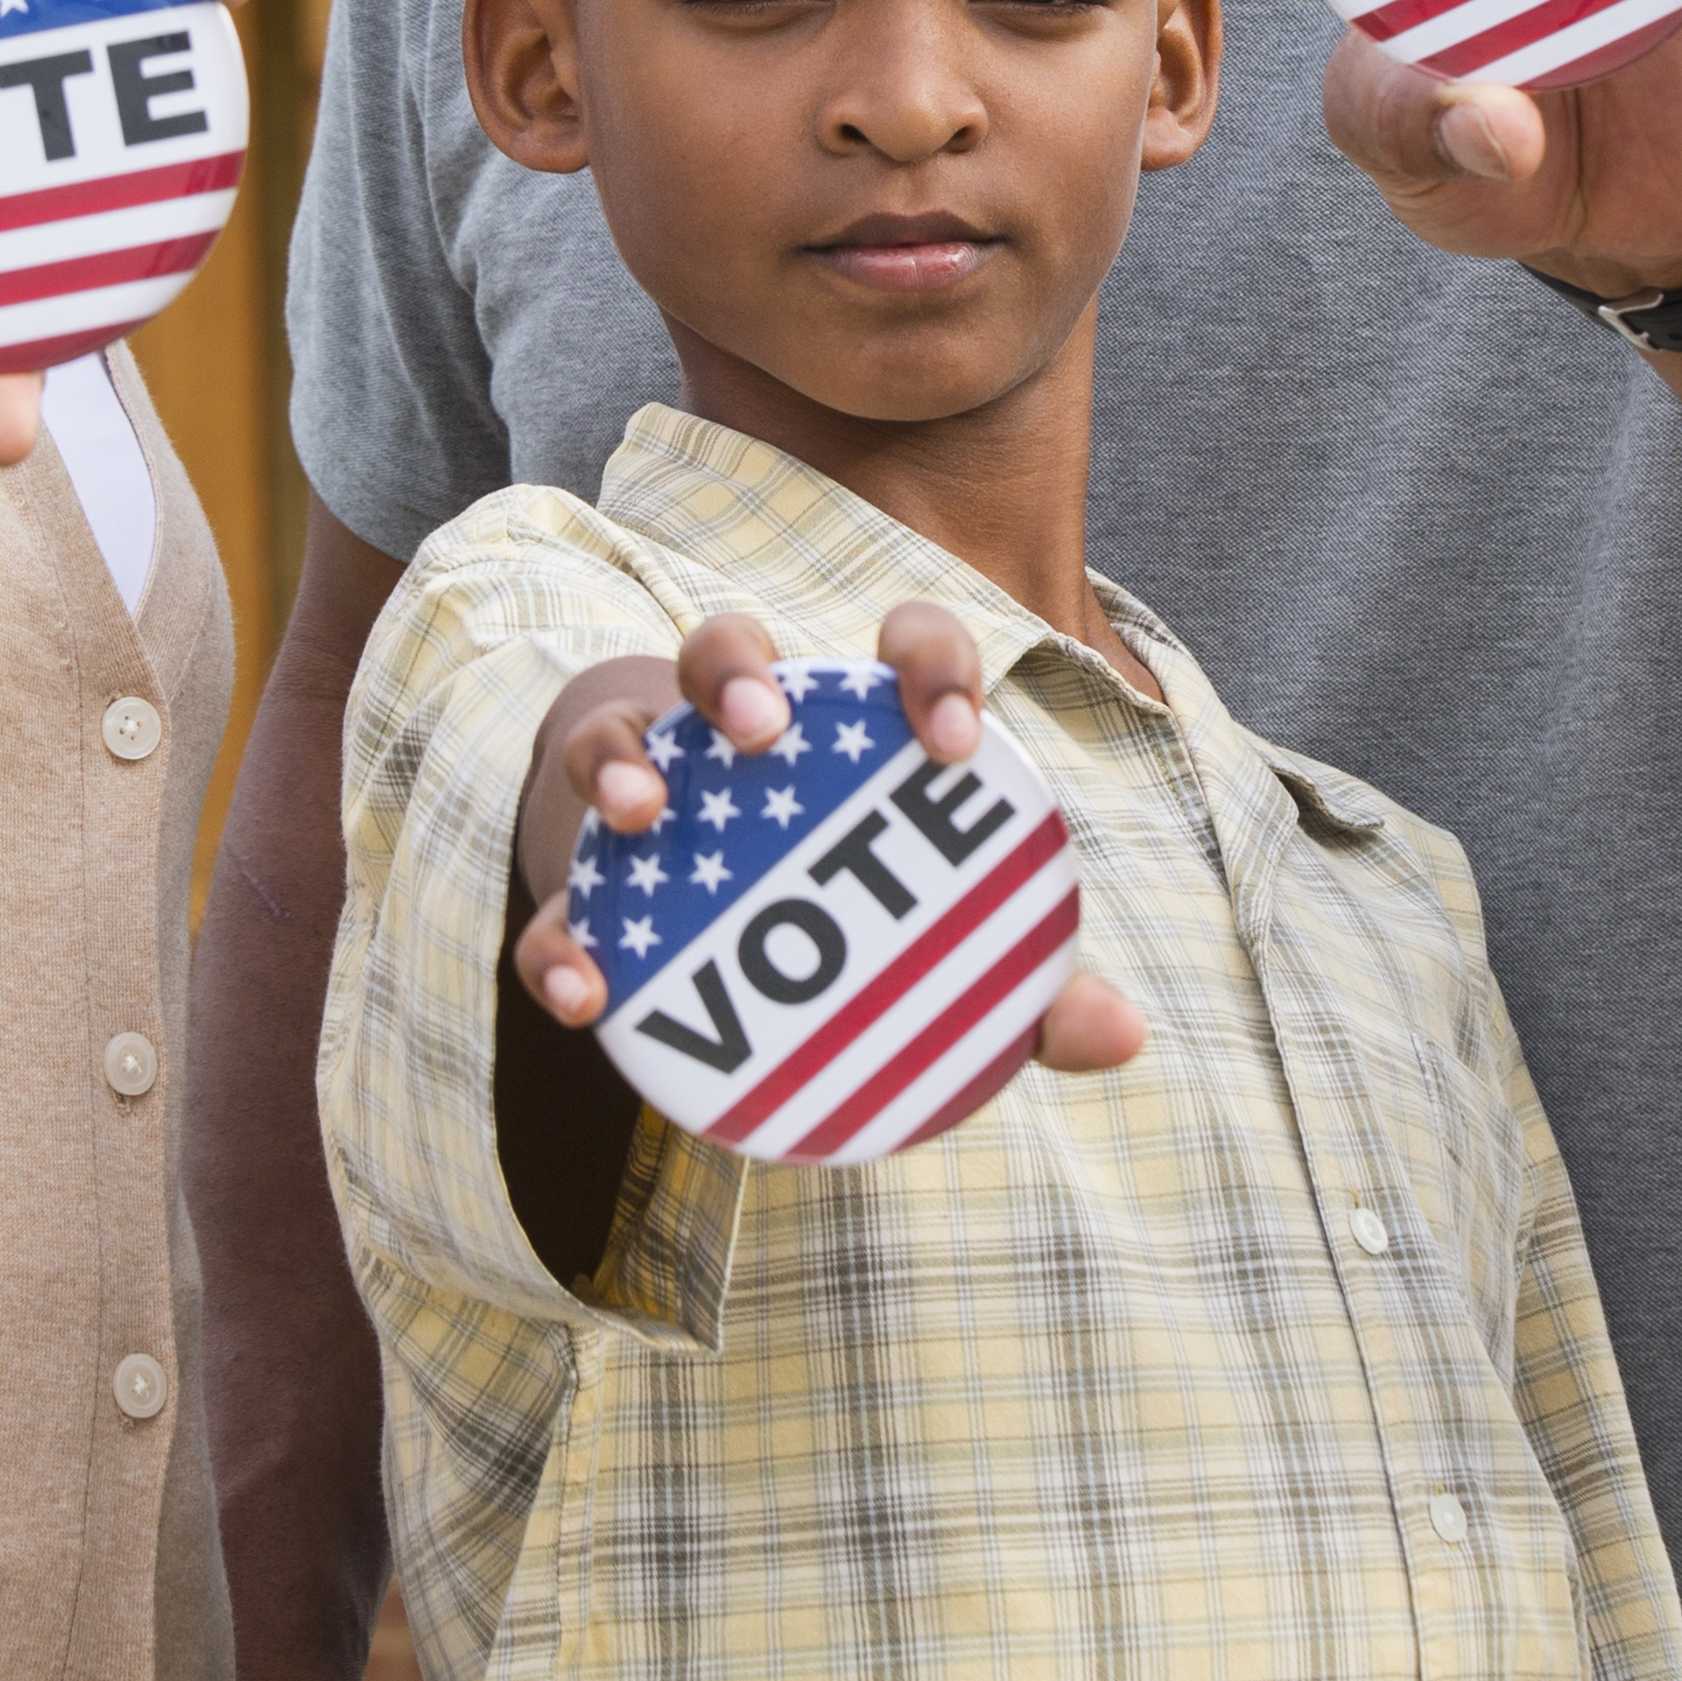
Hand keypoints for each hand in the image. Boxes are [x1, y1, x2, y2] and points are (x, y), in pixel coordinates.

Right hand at [509, 606, 1144, 1070]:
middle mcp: (740, 732)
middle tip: (763, 729)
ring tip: (645, 810)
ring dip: (622, 756)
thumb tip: (1123, 1036)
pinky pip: (558, 897)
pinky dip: (562, 938)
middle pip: (726, 648)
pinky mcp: (585, 880)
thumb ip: (1030, 989)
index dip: (930, 662)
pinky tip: (586, 991)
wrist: (725, 950)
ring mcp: (651, 789)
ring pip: (619, 730)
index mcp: (854, 727)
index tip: (954, 741)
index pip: (905, 643)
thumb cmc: (865, 923)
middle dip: (739, 670)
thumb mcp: (951, 953)